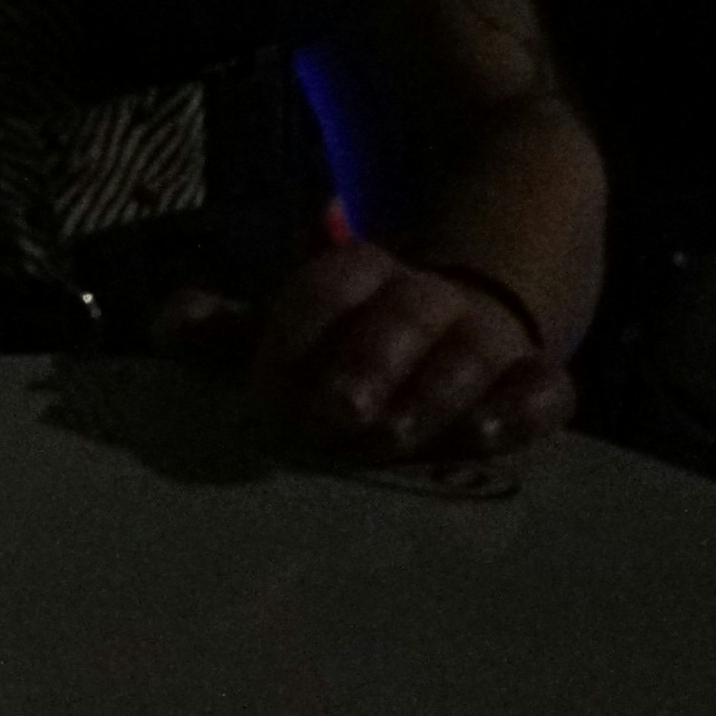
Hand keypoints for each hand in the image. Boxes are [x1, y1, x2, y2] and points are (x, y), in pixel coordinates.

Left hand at [208, 236, 574, 463]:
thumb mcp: (289, 332)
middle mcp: (424, 300)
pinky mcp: (534, 379)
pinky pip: (546, 386)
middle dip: (367, 361)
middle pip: (400, 315)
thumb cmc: (352, 342)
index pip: (327, 286)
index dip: (296, 332)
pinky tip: (494, 436)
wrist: (464, 310)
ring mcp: (485, 338)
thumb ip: (230, 334)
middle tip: (336, 413)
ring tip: (402, 435)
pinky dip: (527, 407)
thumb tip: (168, 326)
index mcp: (358, 279)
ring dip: (438, 391)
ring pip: (472, 351)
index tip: (265, 393)